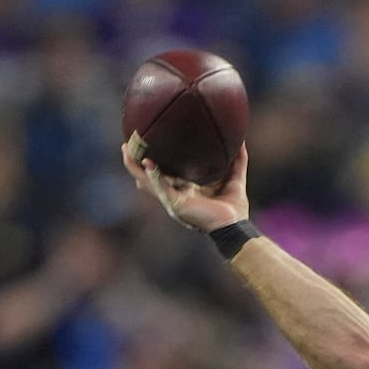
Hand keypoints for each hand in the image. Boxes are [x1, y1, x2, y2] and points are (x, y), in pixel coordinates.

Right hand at [121, 140, 249, 232]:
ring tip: (126, 150)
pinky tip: (148, 163)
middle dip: (133, 162)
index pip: (161, 175)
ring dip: (134, 167)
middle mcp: (173, 195)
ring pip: (145, 182)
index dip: (151, 163)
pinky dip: (153, 176)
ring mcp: (171, 200)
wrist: (234, 227)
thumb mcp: (234, 180)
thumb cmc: (233, 209)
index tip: (145, 145)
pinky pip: (160, 187)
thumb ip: (237, 162)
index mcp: (183, 190)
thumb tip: (242, 142)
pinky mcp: (175, 204)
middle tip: (126, 145)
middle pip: (145, 178)